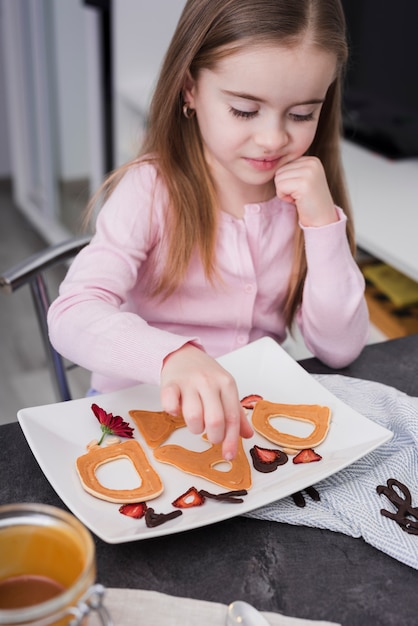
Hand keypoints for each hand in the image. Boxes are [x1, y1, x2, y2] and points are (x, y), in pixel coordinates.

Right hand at [160, 343, 252, 459]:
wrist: (181, 353)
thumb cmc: (205, 375)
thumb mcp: (225, 389)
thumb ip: (236, 413)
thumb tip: (248, 435)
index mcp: (227, 384)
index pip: (232, 417)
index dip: (231, 440)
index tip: (229, 455)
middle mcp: (209, 382)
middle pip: (215, 419)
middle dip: (214, 436)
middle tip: (211, 436)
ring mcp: (189, 381)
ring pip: (194, 416)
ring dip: (195, 428)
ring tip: (196, 423)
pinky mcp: (170, 383)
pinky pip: (170, 403)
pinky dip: (173, 412)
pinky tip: (177, 410)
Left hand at [274, 156, 337, 226]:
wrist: (322, 219)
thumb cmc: (309, 201)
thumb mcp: (303, 179)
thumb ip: (292, 169)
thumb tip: (272, 161)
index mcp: (312, 160)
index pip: (284, 165)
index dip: (287, 181)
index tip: (300, 189)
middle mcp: (312, 163)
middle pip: (279, 171)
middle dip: (284, 186)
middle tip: (299, 195)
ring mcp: (309, 172)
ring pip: (278, 178)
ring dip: (284, 192)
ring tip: (298, 197)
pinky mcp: (303, 183)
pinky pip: (280, 187)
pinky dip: (284, 197)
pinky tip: (297, 200)